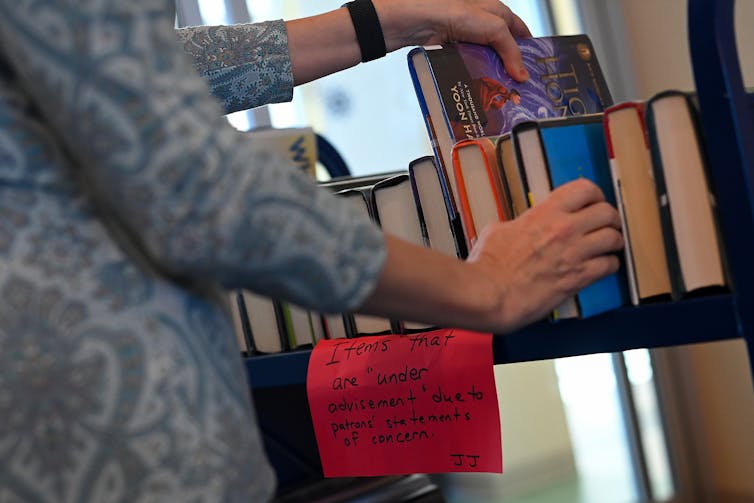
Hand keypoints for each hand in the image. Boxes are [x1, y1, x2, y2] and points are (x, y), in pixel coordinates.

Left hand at [375, 0, 532, 80]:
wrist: (419, 21)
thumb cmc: (455, 11)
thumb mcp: (494, 28)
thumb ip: (510, 50)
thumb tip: (522, 74)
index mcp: (496, 11)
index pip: (519, 30)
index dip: (528, 47)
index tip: (534, 67)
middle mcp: (481, 22)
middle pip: (501, 48)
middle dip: (509, 66)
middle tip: (517, 86)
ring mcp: (465, 36)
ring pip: (484, 59)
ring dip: (490, 73)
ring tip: (499, 91)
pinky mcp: (451, 48)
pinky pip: (467, 65)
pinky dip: (473, 75)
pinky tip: (478, 86)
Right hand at [466, 178, 623, 331]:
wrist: (489, 293)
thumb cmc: (488, 266)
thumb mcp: (497, 230)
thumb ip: (516, 225)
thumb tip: (515, 228)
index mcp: (544, 212)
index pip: (584, 189)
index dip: (594, 195)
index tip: (593, 203)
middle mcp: (564, 229)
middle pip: (607, 212)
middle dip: (610, 219)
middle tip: (606, 225)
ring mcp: (573, 253)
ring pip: (614, 238)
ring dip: (613, 242)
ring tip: (607, 248)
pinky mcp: (577, 278)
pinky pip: (609, 266)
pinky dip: (608, 266)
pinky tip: (600, 268)